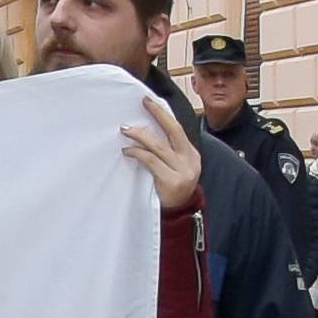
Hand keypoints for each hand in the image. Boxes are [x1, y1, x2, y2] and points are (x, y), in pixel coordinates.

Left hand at [124, 94, 201, 214]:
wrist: (179, 215)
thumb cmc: (171, 190)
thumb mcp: (174, 169)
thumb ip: (167, 153)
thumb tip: (144, 134)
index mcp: (191, 154)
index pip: (177, 129)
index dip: (163, 114)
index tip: (149, 102)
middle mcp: (190, 160)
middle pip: (173, 131)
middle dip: (157, 114)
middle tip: (143, 103)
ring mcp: (182, 171)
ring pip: (159, 146)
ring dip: (140, 136)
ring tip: (126, 130)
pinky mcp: (171, 181)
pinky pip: (151, 161)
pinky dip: (138, 154)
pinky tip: (127, 151)